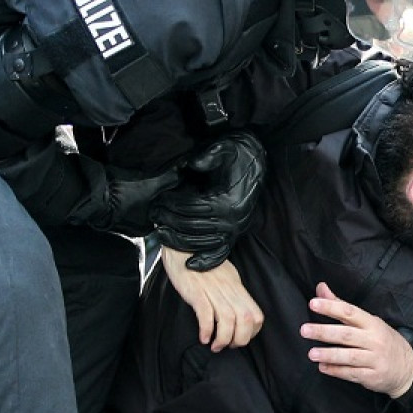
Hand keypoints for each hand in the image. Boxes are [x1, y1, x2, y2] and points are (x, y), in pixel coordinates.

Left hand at [151, 133, 266, 269]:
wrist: (257, 160)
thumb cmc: (239, 154)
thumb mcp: (224, 148)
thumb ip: (208, 155)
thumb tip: (192, 164)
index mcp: (227, 200)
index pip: (191, 207)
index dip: (172, 204)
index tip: (159, 199)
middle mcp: (232, 219)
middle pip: (192, 226)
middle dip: (169, 221)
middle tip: (154, 214)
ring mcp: (234, 229)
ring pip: (202, 242)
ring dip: (179, 240)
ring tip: (161, 232)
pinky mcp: (236, 234)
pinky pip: (221, 253)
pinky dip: (207, 260)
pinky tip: (190, 264)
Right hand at [159, 246, 263, 350]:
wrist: (185, 246)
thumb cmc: (204, 264)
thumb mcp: (227, 277)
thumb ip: (233, 293)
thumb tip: (237, 312)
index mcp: (237, 287)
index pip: (256, 315)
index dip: (252, 332)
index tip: (240, 337)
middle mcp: (229, 290)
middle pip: (245, 320)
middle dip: (239, 339)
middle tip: (228, 346)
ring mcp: (213, 291)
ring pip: (228, 320)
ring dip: (223, 339)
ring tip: (215, 346)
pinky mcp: (196, 292)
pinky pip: (206, 314)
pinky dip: (206, 329)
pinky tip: (203, 338)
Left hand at [301, 282, 412, 397]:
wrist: (407, 368)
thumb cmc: (383, 340)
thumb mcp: (368, 321)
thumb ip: (342, 307)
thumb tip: (321, 288)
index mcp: (372, 323)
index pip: (350, 312)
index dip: (331, 307)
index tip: (313, 304)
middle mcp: (374, 340)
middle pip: (347, 334)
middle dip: (324, 332)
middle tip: (305, 330)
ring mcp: (375, 359)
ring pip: (349, 356)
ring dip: (329, 354)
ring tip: (311, 353)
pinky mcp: (372, 376)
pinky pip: (352, 373)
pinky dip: (336, 371)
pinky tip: (323, 367)